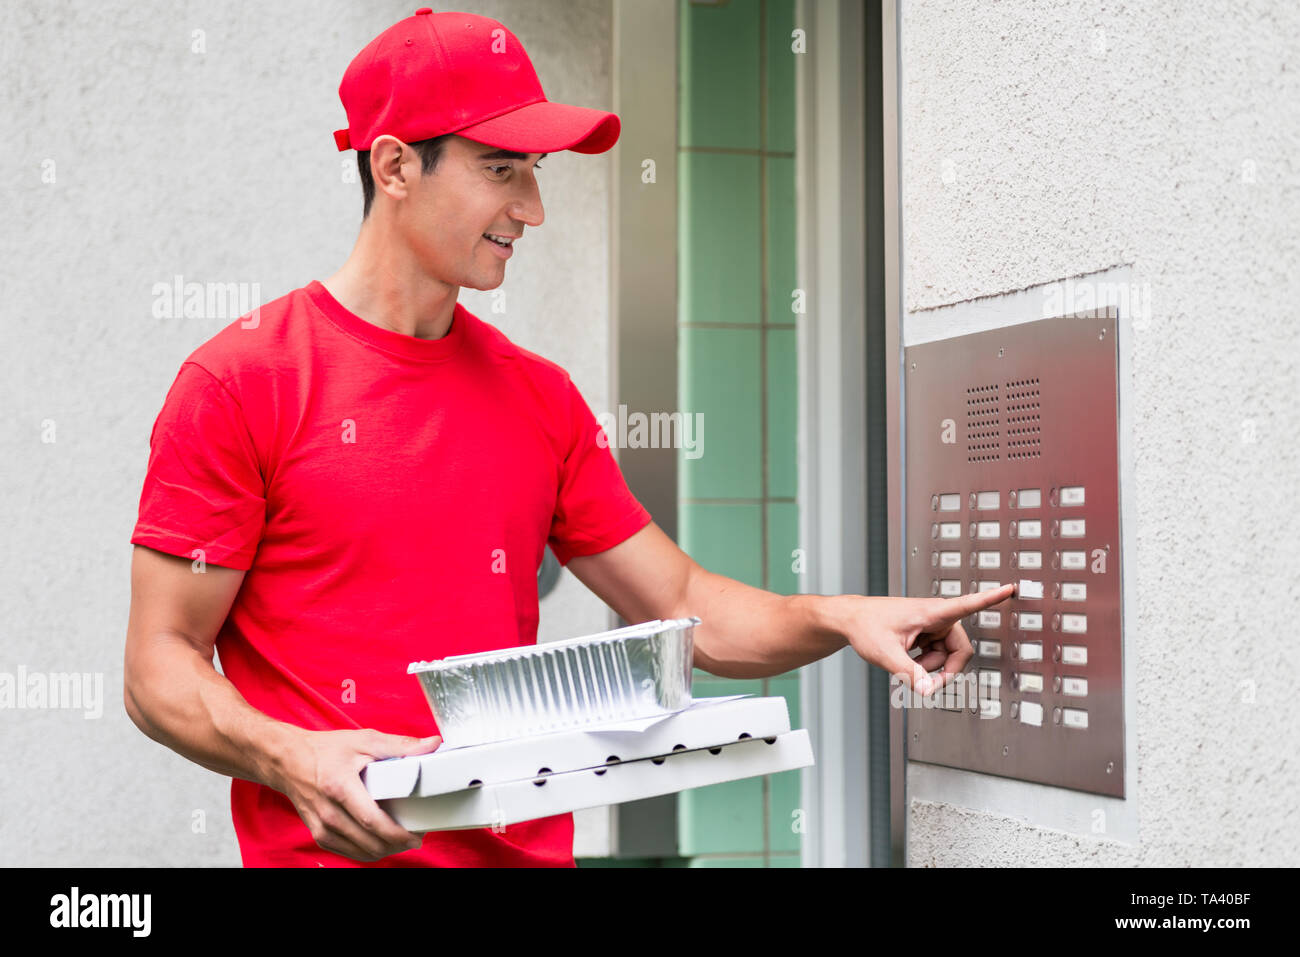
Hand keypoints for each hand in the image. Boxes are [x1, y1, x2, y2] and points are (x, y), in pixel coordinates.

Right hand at [270, 728, 441, 861]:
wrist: (288, 761)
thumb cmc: (325, 750)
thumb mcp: (364, 740)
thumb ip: (399, 745)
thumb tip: (432, 745)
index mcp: (340, 787)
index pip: (372, 821)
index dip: (398, 834)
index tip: (417, 834)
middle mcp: (329, 812)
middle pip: (369, 842)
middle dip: (397, 844)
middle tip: (415, 836)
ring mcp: (322, 827)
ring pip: (361, 852)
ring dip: (385, 850)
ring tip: (402, 839)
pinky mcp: (319, 835)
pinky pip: (349, 852)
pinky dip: (368, 850)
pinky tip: (381, 841)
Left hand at [839, 583, 1016, 693]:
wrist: (851, 620)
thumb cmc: (866, 626)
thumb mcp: (885, 654)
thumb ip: (909, 674)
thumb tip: (928, 691)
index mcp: (931, 612)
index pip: (967, 604)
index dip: (990, 599)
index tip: (1009, 588)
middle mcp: (936, 617)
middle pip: (960, 651)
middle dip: (945, 670)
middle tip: (926, 685)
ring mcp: (932, 626)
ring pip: (947, 657)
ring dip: (931, 667)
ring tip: (906, 664)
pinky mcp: (927, 634)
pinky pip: (937, 656)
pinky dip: (925, 664)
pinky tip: (907, 659)